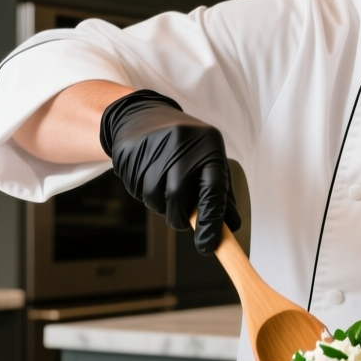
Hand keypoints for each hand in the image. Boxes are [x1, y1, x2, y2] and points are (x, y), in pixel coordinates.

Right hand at [98, 89, 240, 255]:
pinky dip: (145, 193)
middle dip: (179, 218)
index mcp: (208, 145)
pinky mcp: (129, 154)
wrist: (143, 116)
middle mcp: (181, 145)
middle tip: (181, 218)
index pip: (213, 190)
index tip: (208, 244)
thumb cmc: (185, 144)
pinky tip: (148, 175)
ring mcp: (153, 148)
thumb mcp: (208, 158)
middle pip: (178, 199)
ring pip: (155, 200)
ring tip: (164, 185)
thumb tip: (231, 227)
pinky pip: (137, 191)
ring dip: (160, 206)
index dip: (211, 222)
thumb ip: (221, 192)